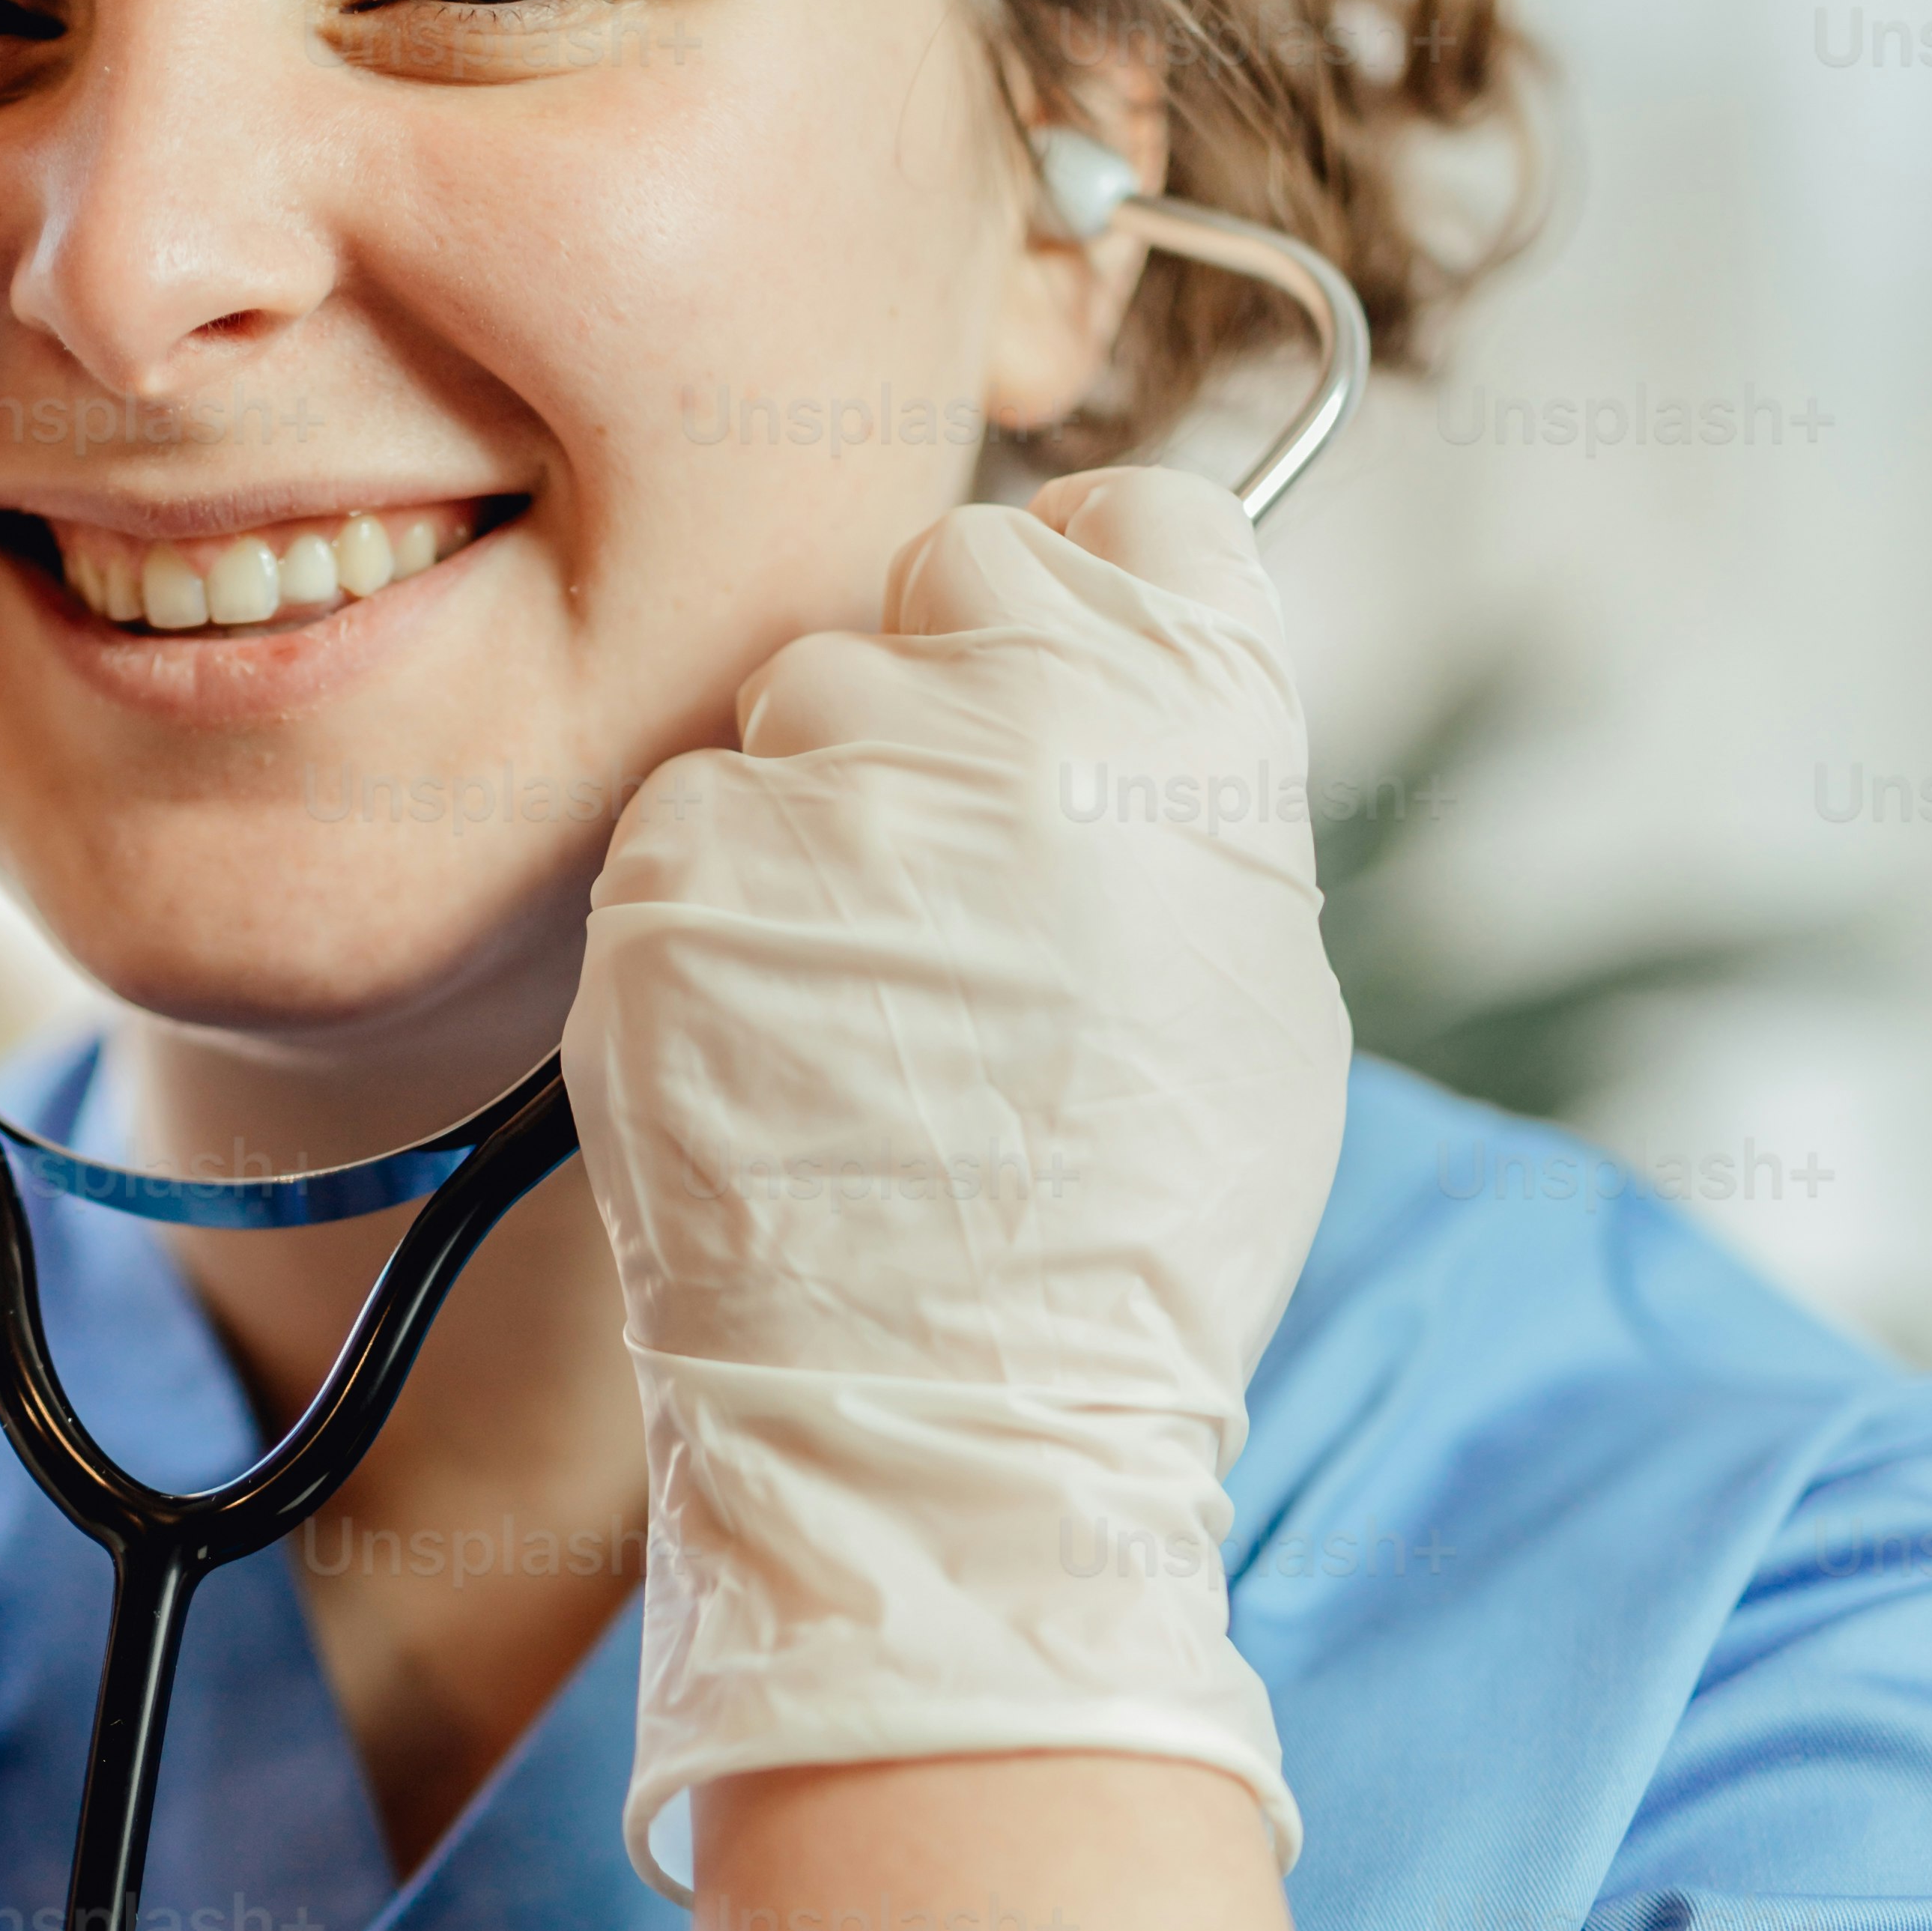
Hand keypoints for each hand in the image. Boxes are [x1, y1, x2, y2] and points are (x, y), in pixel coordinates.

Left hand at [560, 466, 1348, 1890]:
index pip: (1128, 511)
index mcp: (1202, 719)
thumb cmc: (1127, 1238)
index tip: (1050, 683)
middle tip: (941, 891)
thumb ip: (1180, 791)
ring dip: (813, 818)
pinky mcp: (679, 874)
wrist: (959, 1420)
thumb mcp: (1252, 984)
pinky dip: (706, 919)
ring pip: (796, 703)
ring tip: (854, 1007)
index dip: (1079, 590)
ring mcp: (839, 786)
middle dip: (937, 708)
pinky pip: (682, 824)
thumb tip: (1105, 689)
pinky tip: (766, 1050)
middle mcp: (1026, 709)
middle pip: (946, 579)